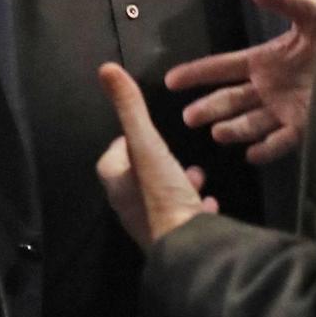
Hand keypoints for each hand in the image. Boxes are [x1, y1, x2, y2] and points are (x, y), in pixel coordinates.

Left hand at [97, 63, 219, 249]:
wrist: (188, 248)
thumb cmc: (162, 194)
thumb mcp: (146, 145)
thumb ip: (130, 108)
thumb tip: (106, 68)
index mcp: (118, 186)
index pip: (109, 162)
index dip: (121, 145)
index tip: (138, 132)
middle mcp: (131, 209)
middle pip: (136, 180)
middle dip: (154, 163)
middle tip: (172, 152)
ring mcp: (154, 227)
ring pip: (161, 199)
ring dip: (176, 183)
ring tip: (195, 174)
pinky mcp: (177, 239)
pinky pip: (184, 219)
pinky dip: (194, 207)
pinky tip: (209, 202)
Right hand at [164, 0, 315, 163]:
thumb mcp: (308, 12)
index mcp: (263, 60)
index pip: (222, 68)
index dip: (197, 73)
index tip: (170, 80)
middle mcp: (267, 88)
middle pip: (230, 100)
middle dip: (209, 108)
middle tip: (188, 117)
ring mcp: (283, 109)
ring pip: (251, 122)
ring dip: (233, 129)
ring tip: (217, 133)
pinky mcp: (304, 126)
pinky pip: (281, 141)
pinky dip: (266, 149)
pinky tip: (251, 154)